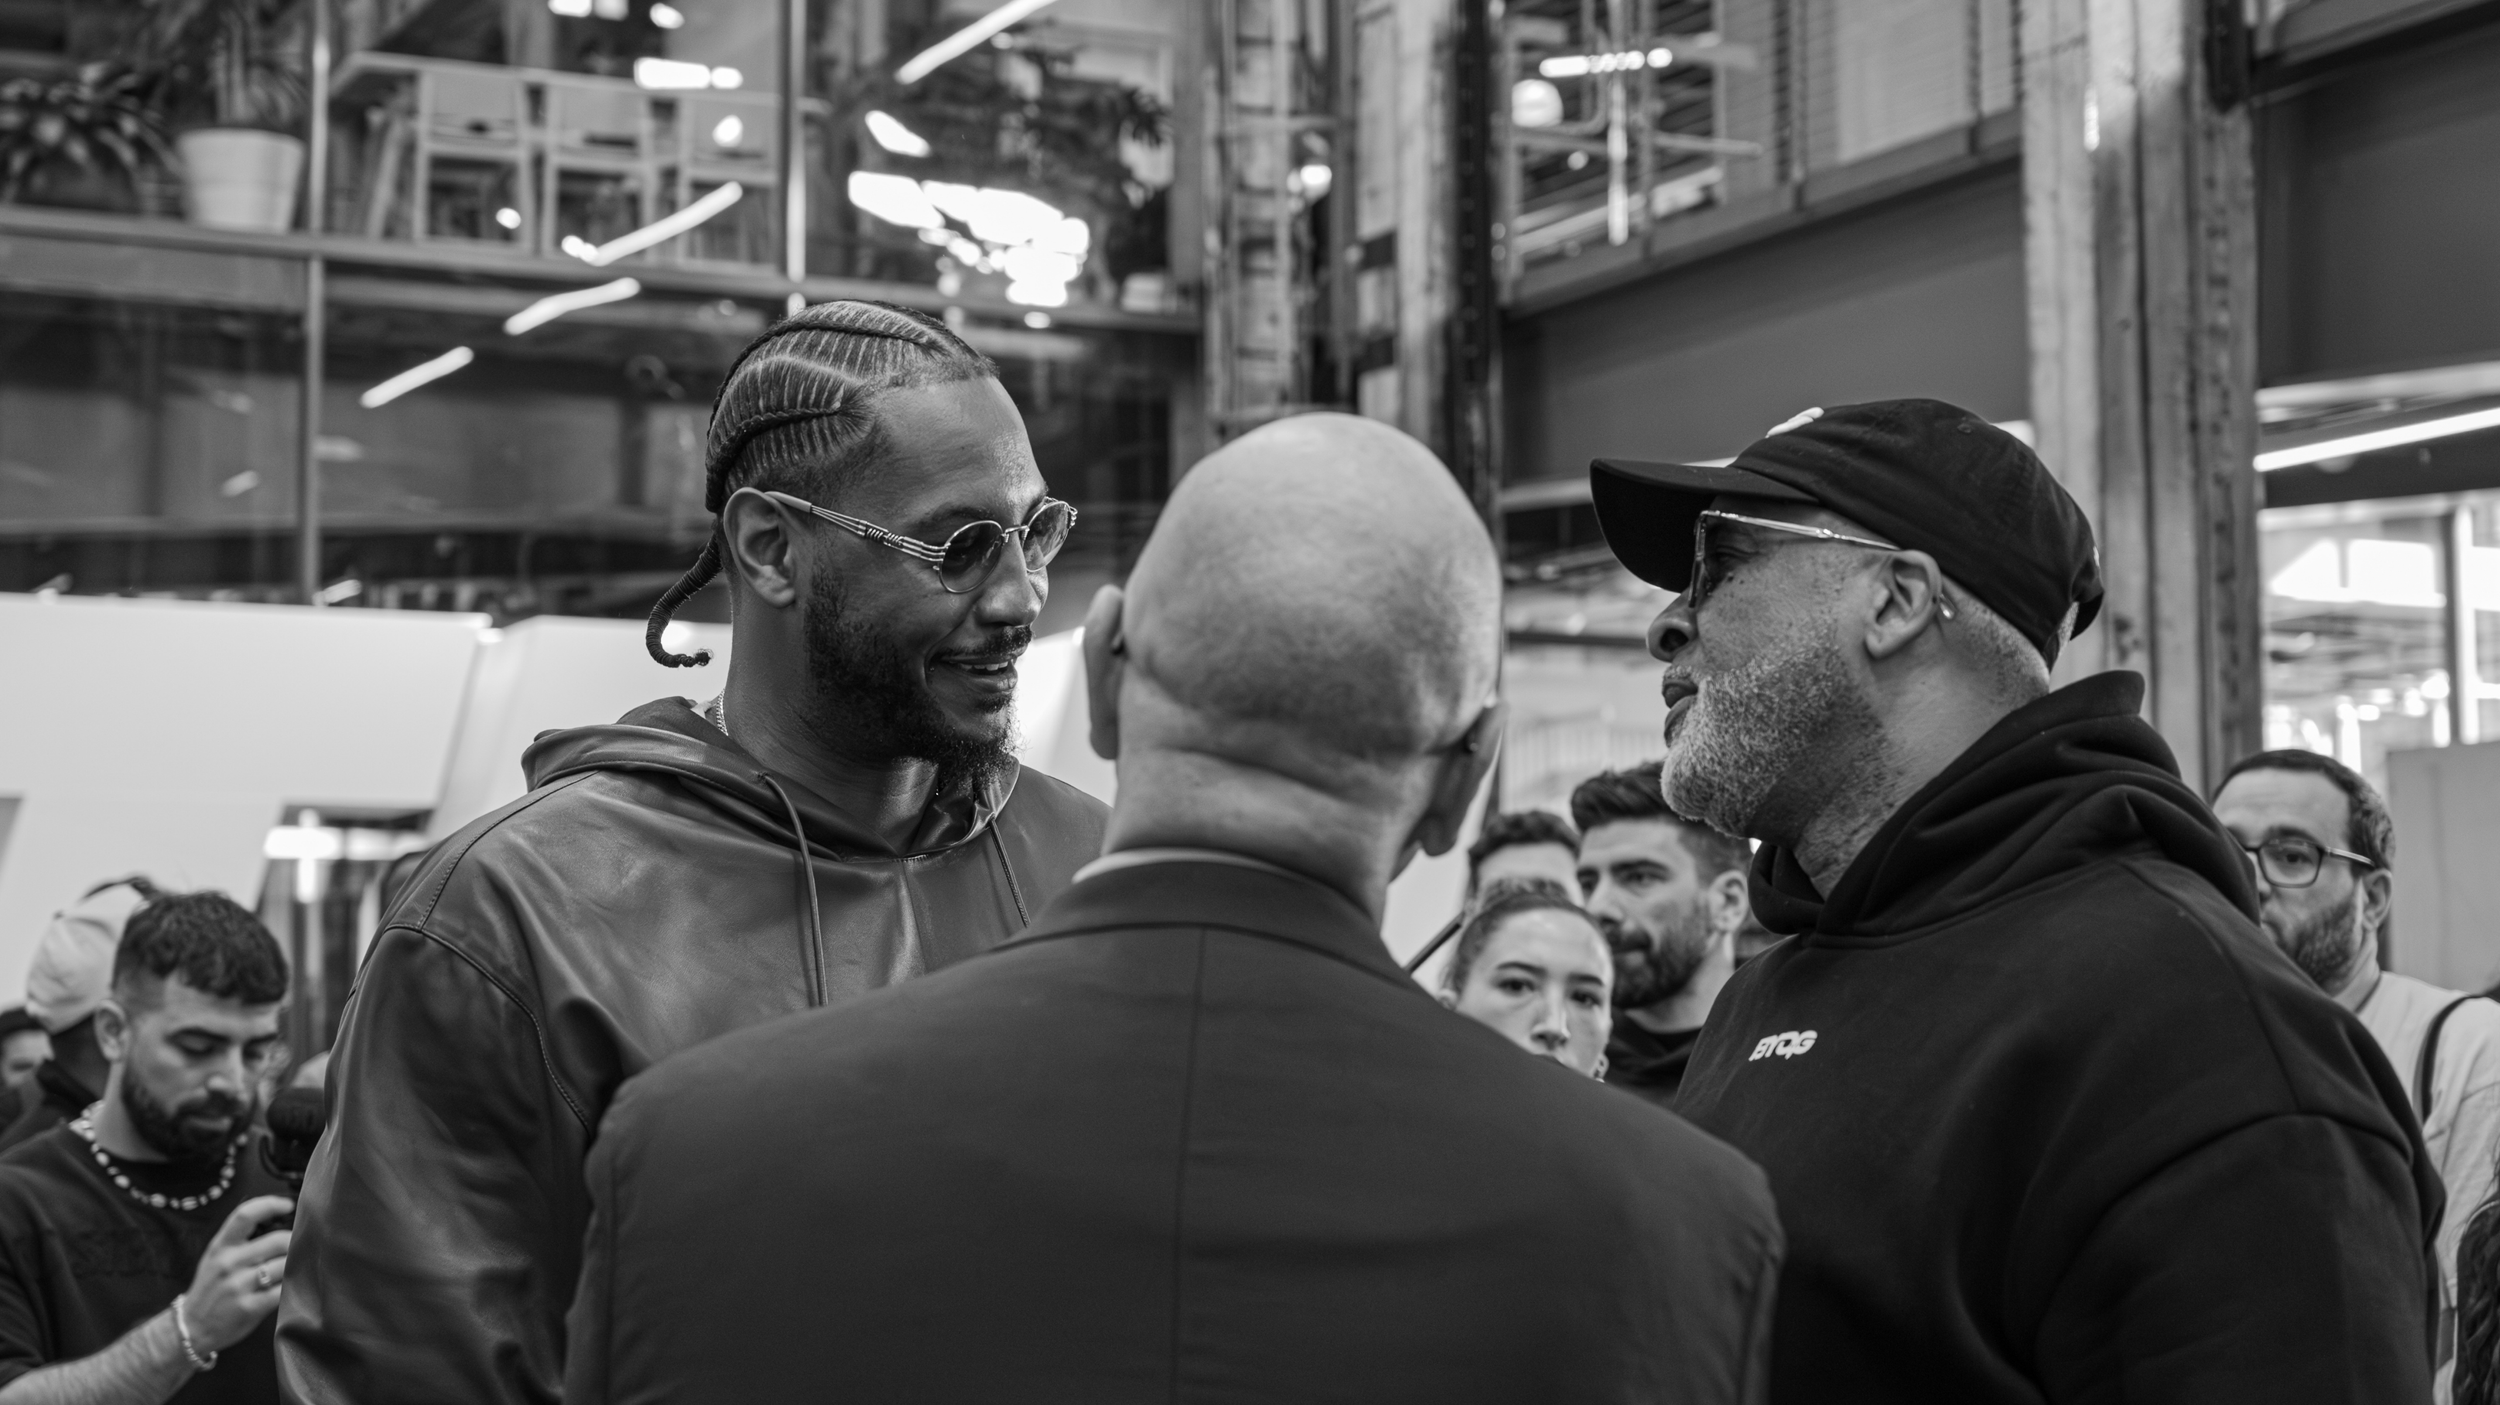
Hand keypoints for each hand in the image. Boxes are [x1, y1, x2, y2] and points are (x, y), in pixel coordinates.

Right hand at [181, 1196, 292, 1353]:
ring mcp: (239, 1286)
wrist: (191, 1327)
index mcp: (220, 1247)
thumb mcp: (215, 1258)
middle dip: (294, 1242)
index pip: (246, 1215)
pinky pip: (283, 1290)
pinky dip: (292, 1286)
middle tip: (299, 1246)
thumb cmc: (210, 1289)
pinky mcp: (251, 1307)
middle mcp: (229, 1263)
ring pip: (285, 1264)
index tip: (288, 1205)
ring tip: (295, 1267)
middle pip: (278, 1240)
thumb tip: (280, 1222)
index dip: (271, 1204)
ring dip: (295, 1264)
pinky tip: (289, 1286)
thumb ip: (241, 1241)